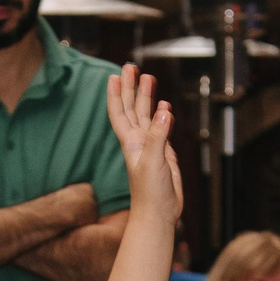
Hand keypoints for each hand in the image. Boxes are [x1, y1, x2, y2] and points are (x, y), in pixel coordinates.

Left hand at [104, 64, 182, 223]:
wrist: (159, 213)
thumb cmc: (150, 193)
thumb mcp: (153, 161)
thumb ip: (158, 136)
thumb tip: (164, 111)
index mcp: (131, 142)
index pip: (120, 112)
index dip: (117, 94)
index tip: (114, 75)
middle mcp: (139, 141)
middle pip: (133, 108)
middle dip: (132, 87)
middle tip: (131, 67)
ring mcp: (151, 146)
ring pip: (147, 115)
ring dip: (147, 97)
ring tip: (149, 78)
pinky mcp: (164, 153)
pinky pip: (162, 128)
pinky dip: (163, 116)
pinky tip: (165, 107)